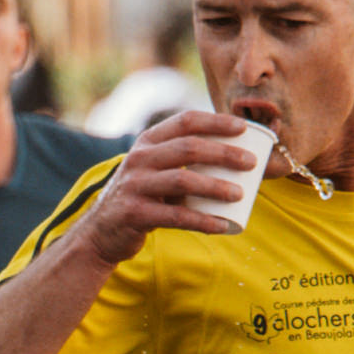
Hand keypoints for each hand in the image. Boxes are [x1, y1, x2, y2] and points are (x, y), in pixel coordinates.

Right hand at [78, 109, 262, 266]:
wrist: (102, 231)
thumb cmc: (142, 197)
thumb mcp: (154, 170)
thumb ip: (182, 160)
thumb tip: (236, 155)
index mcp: (147, 142)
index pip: (185, 121)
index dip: (215, 122)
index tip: (242, 128)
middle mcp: (139, 158)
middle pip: (188, 147)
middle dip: (224, 153)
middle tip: (251, 163)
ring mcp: (135, 185)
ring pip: (182, 180)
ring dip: (215, 186)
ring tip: (240, 194)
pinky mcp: (134, 213)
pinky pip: (175, 216)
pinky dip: (202, 220)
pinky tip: (222, 225)